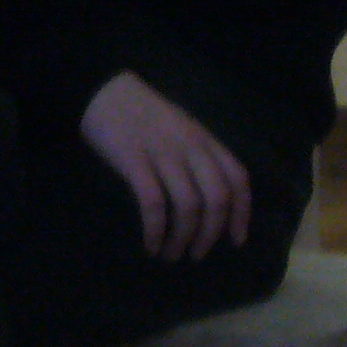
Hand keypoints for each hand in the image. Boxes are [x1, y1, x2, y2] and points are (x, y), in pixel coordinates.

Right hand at [80, 72, 250, 260]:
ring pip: (188, 206)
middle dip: (210, 234)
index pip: (237, 179)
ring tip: (171, 254)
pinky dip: (156, 230)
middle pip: (216, 198)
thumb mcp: (182, 128)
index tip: (236, 240)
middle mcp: (191, 147)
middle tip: (196, 254)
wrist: (104, 91)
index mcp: (205, 140)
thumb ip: (198, 155)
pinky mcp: (134, 161)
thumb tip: (209, 200)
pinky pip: (153, 203)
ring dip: (182, 238)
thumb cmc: (142, 113)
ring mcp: (163, 153)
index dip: (242, 214)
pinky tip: (150, 244)